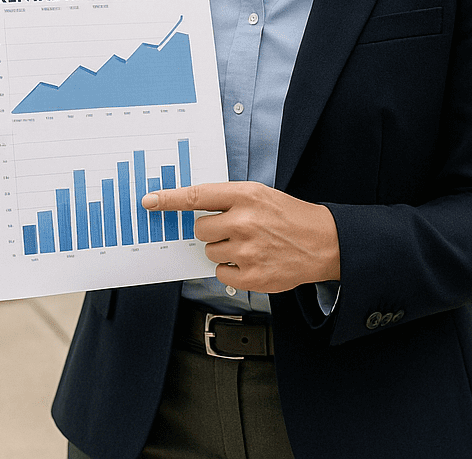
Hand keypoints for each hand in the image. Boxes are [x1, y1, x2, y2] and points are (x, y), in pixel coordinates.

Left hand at [143, 182, 340, 293]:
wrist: (322, 242)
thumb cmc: (288, 217)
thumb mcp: (261, 196)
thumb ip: (229, 201)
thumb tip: (194, 211)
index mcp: (246, 195)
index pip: (198, 196)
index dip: (170, 199)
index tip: (149, 200)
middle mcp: (244, 221)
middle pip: (200, 229)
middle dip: (212, 231)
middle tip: (234, 230)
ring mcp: (247, 250)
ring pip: (209, 252)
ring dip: (223, 250)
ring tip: (250, 245)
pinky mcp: (251, 276)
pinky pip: (220, 273)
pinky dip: (232, 270)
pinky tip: (253, 261)